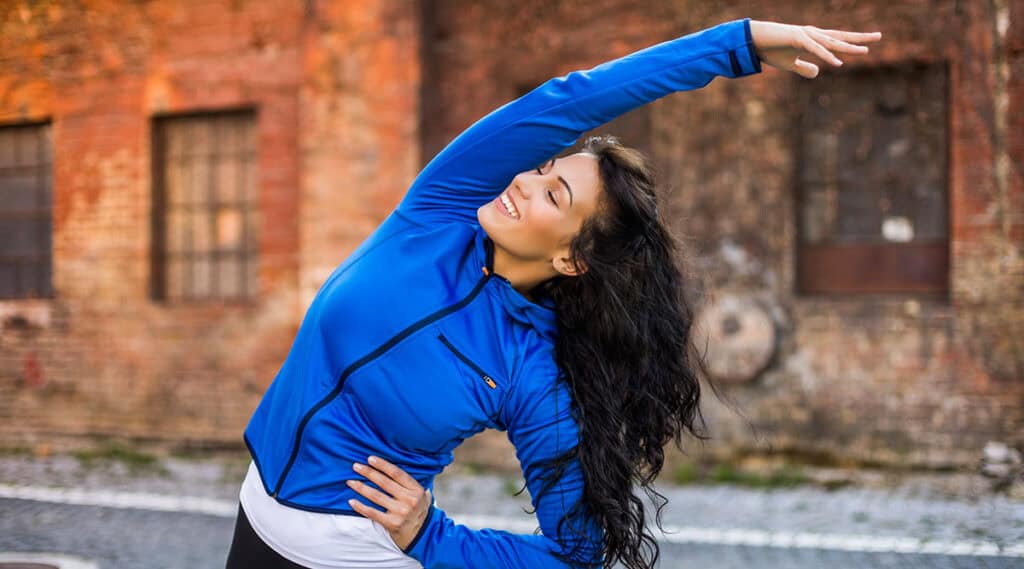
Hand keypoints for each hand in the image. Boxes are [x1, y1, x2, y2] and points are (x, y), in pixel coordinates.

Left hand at [347, 455, 431, 549]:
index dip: (382, 465)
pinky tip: (352, 501)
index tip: (370, 459)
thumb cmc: (418, 511)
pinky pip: (372, 512)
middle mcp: (409, 500)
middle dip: (368, 473)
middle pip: (384, 482)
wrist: (422, 534)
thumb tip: (390, 467)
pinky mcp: (391, 523)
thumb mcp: (421, 494)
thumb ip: (409, 483)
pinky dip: (360, 506)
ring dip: (361, 487)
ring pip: (376, 496)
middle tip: (356, 466)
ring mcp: (400, 512)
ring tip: (350, 481)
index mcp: (416, 490)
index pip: (397, 473)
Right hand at [749, 20, 881, 77]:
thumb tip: (819, 73)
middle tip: (879, 36)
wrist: (753, 41)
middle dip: (859, 37)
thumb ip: (804, 68)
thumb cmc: (771, 50)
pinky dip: (826, 56)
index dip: (852, 41)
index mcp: (813, 39)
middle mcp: (813, 35)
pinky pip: (815, 50)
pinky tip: (837, 63)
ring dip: (848, 47)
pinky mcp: (798, 39)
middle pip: (840, 36)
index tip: (868, 43)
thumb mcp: (789, 64)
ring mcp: (806, 35)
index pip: (837, 40)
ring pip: (832, 42)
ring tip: (865, 51)